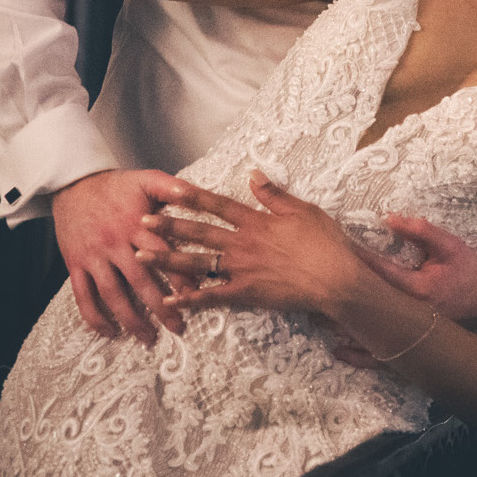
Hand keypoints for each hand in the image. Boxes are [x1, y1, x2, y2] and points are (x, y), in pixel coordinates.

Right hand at [52, 169, 191, 343]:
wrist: (73, 184)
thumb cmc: (116, 185)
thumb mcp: (148, 179)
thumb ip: (174, 188)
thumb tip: (198, 194)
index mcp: (137, 225)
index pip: (163, 254)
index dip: (179, 275)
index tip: (195, 296)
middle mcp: (115, 244)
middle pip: (140, 281)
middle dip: (160, 307)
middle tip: (178, 327)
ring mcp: (94, 256)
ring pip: (112, 294)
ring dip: (130, 318)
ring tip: (148, 338)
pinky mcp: (75, 265)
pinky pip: (82, 296)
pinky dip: (94, 317)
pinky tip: (108, 332)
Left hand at [138, 172, 362, 316]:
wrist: (334, 278)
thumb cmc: (324, 242)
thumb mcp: (303, 210)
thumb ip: (274, 194)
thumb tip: (253, 174)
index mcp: (256, 221)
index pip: (218, 205)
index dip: (193, 196)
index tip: (170, 190)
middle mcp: (242, 243)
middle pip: (199, 233)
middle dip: (168, 226)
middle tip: (141, 221)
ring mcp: (241, 269)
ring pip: (197, 264)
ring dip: (167, 260)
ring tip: (141, 257)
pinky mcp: (245, 293)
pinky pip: (212, 297)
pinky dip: (190, 300)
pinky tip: (169, 301)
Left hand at [328, 215, 476, 366]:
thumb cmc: (468, 272)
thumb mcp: (449, 245)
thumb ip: (420, 231)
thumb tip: (389, 218)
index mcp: (416, 288)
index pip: (375, 273)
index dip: (351, 262)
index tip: (330, 252)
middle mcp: (407, 315)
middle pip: (363, 306)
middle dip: (336, 295)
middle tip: (310, 285)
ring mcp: (408, 333)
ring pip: (367, 331)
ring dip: (340, 323)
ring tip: (313, 314)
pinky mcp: (411, 343)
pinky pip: (379, 355)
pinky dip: (357, 354)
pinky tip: (338, 349)